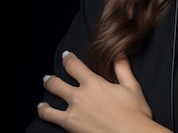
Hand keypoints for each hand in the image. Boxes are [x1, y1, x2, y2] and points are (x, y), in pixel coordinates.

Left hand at [37, 51, 168, 132]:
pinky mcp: (70, 126)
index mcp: (94, 83)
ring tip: (43, 100)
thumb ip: (122, 68)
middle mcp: (80, 96)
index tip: (66, 56)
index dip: (68, 59)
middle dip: (50, 79)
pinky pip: (51, 118)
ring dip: (45, 100)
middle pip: (57, 84)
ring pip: (49, 104)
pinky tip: (44, 112)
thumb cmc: (134, 114)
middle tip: (48, 78)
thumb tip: (119, 53)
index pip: (74, 66)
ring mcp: (73, 113)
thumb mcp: (132, 86)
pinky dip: (45, 113)